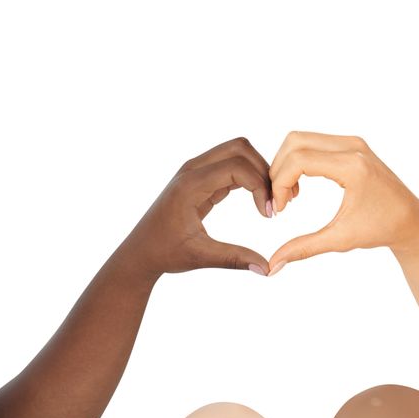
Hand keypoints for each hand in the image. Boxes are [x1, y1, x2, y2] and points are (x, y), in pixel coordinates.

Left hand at [119, 137, 275, 277]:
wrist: (141, 251)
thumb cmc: (164, 252)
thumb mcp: (200, 257)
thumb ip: (234, 259)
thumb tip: (268, 269)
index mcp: (190, 185)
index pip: (237, 166)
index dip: (260, 186)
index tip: (269, 215)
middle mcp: (192, 170)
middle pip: (240, 148)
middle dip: (264, 170)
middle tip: (277, 201)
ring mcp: (196, 171)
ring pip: (238, 152)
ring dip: (259, 171)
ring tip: (271, 201)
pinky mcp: (201, 178)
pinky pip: (232, 165)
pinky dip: (249, 178)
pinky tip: (259, 202)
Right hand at [266, 132, 418, 275]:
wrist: (409, 220)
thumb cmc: (380, 229)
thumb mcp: (340, 240)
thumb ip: (303, 248)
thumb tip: (273, 265)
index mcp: (352, 167)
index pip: (299, 160)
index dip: (280, 184)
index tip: (281, 210)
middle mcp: (352, 147)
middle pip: (295, 141)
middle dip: (278, 170)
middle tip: (279, 201)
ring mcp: (353, 143)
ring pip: (302, 139)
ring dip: (287, 165)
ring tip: (290, 196)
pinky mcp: (351, 145)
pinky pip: (314, 143)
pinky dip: (299, 161)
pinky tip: (300, 187)